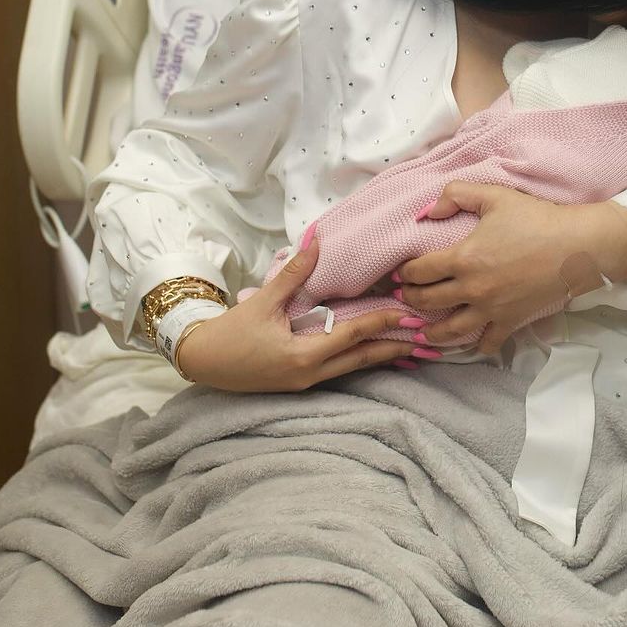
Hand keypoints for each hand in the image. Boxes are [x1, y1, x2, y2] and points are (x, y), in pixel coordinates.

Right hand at [174, 236, 411, 390]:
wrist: (201, 362)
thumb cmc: (231, 333)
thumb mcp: (264, 301)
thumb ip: (294, 275)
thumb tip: (317, 243)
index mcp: (304, 356)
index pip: (353, 336)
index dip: (382, 323)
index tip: (408, 313)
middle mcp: (310, 375)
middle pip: (362, 360)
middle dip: (394, 348)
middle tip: (426, 338)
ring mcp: (306, 383)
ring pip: (352, 369)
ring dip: (380, 357)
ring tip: (410, 348)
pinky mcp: (300, 383)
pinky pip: (338, 371)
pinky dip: (359, 360)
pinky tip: (373, 353)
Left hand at [396, 183, 626, 354]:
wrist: (576, 247)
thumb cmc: (536, 219)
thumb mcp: (494, 196)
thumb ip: (456, 194)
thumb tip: (429, 210)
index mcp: (463, 258)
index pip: (420, 271)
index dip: (406, 273)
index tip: (402, 273)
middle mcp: (472, 289)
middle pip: (428, 302)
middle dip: (412, 300)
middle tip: (406, 297)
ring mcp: (491, 310)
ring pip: (451, 331)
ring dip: (432, 333)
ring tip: (423, 333)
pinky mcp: (511, 322)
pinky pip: (488, 343)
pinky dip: (476, 346)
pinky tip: (470, 344)